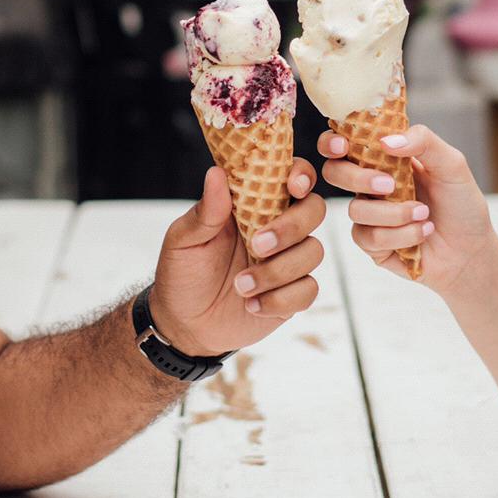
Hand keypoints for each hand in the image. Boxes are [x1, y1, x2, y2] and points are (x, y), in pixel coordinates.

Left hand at [149, 160, 326, 356]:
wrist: (184, 324)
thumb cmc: (183, 273)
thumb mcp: (183, 240)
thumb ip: (205, 211)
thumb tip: (216, 173)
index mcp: (253, 205)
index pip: (289, 177)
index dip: (301, 174)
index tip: (293, 185)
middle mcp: (278, 228)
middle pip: (314, 210)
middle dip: (291, 227)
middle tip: (257, 246)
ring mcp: (288, 261)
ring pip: (313, 252)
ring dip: (277, 271)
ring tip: (240, 286)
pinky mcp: (293, 294)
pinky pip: (308, 290)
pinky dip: (279, 300)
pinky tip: (251, 305)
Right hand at [316, 124, 497, 295]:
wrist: (472, 251)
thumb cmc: (461, 204)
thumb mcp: (452, 165)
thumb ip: (424, 142)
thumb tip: (386, 141)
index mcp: (386, 158)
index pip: (346, 141)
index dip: (332, 141)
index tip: (343, 144)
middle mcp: (371, 184)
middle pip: (335, 172)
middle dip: (358, 178)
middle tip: (389, 185)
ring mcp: (370, 215)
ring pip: (356, 210)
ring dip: (394, 213)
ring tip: (425, 214)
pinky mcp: (372, 244)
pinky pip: (370, 237)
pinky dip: (401, 235)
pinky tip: (423, 232)